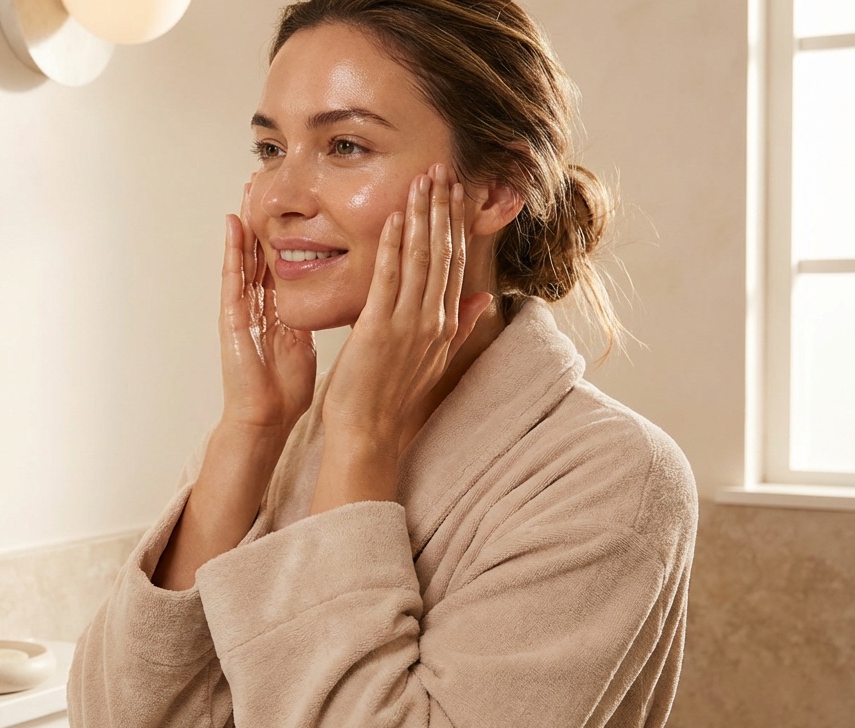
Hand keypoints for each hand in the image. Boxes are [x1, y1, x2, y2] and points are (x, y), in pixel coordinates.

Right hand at [217, 182, 316, 438]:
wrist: (265, 419)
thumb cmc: (286, 390)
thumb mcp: (305, 344)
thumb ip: (309, 320)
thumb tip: (334, 301)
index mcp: (277, 308)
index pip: (283, 259)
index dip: (290, 228)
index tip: (298, 197)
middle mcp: (256, 303)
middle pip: (261, 248)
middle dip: (264, 214)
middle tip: (267, 175)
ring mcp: (240, 307)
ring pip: (244, 254)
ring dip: (245, 219)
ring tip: (248, 185)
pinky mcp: (231, 317)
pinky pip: (231, 277)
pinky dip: (231, 250)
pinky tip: (233, 224)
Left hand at [315, 165, 492, 505]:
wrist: (370, 431)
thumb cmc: (393, 396)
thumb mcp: (435, 358)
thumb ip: (459, 325)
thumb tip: (484, 298)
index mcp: (444, 323)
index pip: (455, 263)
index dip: (456, 224)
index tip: (457, 192)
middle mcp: (433, 319)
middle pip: (443, 253)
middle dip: (443, 209)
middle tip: (443, 170)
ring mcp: (409, 323)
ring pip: (421, 259)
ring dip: (422, 217)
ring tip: (424, 181)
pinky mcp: (380, 328)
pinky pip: (389, 279)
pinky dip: (393, 246)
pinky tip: (394, 218)